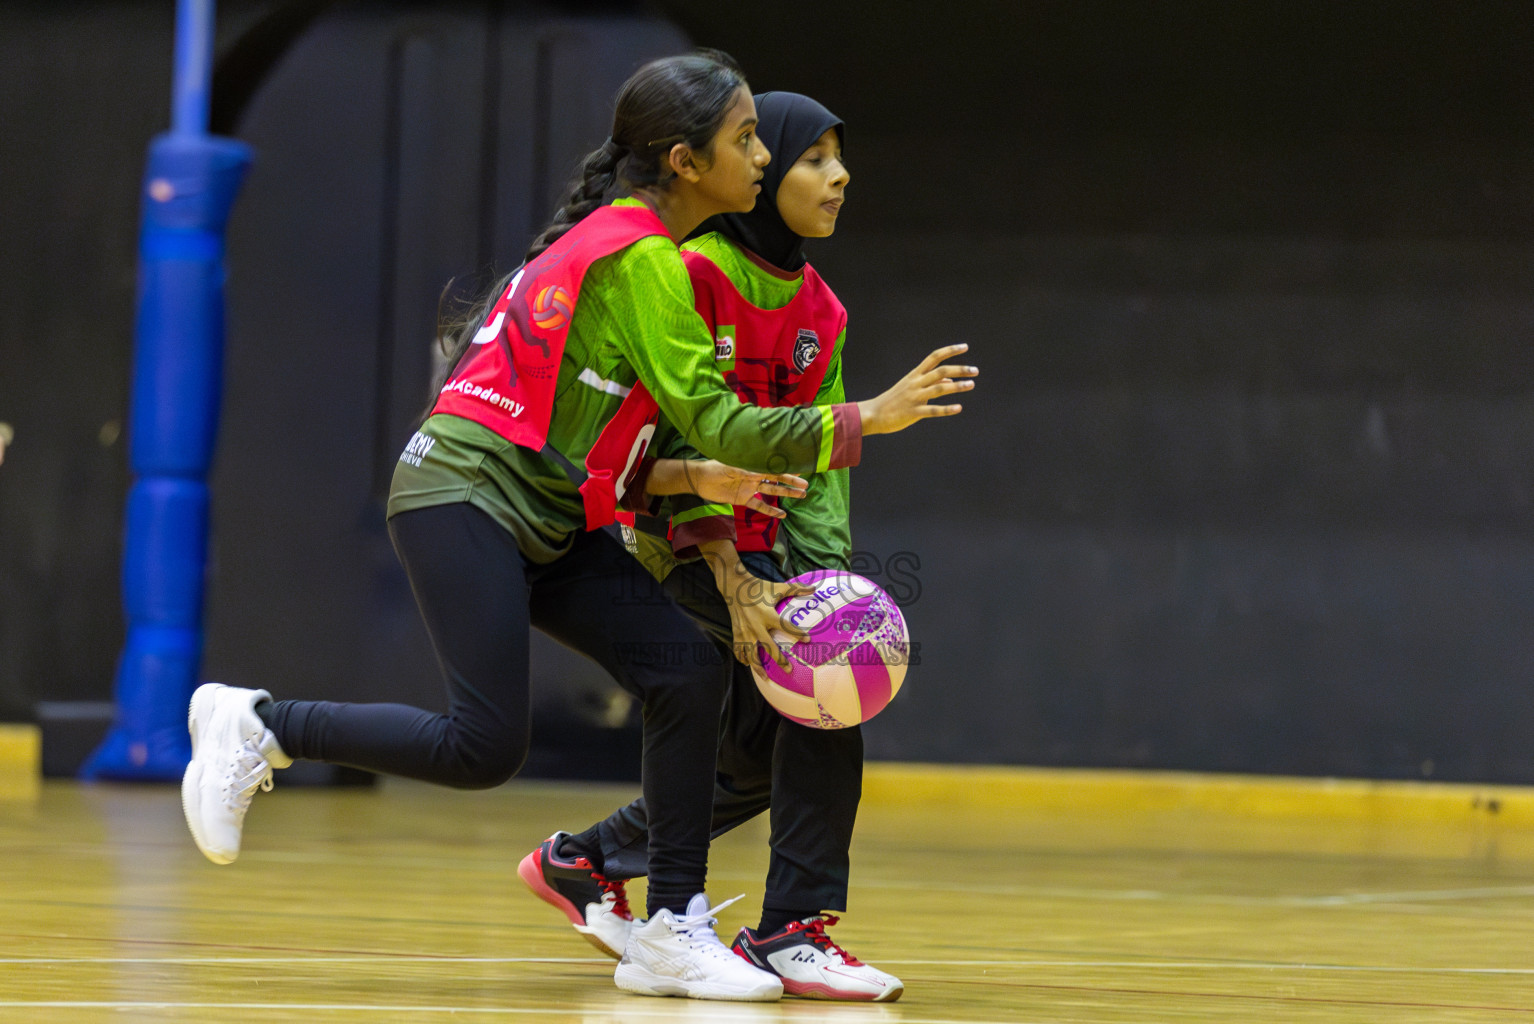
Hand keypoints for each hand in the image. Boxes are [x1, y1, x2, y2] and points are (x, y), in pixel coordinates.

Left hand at [680, 460, 807, 519]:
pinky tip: (782, 515)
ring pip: (772, 492)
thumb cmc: (714, 468)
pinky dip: (770, 511)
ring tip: (801, 496)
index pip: (772, 468)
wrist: (699, 479)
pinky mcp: (743, 499)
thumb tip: (760, 470)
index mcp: (751, 466)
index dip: (786, 470)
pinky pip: (759, 505)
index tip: (800, 470)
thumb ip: (745, 469)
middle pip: (776, 479)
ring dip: (786, 494)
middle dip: (791, 482)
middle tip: (806, 486)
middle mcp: (753, 476)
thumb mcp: (729, 466)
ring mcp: (749, 488)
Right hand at [700, 541, 813, 666]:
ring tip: (765, 677)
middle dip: (779, 660)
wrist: (733, 585)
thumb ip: (796, 589)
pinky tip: (748, 664)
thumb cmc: (757, 587)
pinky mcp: (737, 632)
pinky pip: (739, 649)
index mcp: (767, 614)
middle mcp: (756, 625)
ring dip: (758, 667)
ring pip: (751, 654)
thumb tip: (814, 587)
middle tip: (789, 670)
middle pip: (769, 647)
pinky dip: (742, 658)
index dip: (797, 633)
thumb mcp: (777, 587)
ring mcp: (745, 631)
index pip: (785, 626)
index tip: (808, 639)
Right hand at [857, 343, 977, 434]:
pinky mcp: (912, 412)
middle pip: (940, 371)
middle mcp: (915, 383)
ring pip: (939, 388)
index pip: (934, 357)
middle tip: (975, 370)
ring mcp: (914, 397)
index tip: (965, 347)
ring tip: (971, 384)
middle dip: (959, 369)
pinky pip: (932, 410)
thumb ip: (931, 382)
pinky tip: (958, 408)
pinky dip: (946, 409)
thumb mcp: (911, 387)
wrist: (873, 414)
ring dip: (957, 386)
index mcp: (915, 375)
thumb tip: (951, 380)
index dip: (950, 351)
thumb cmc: (894, 400)